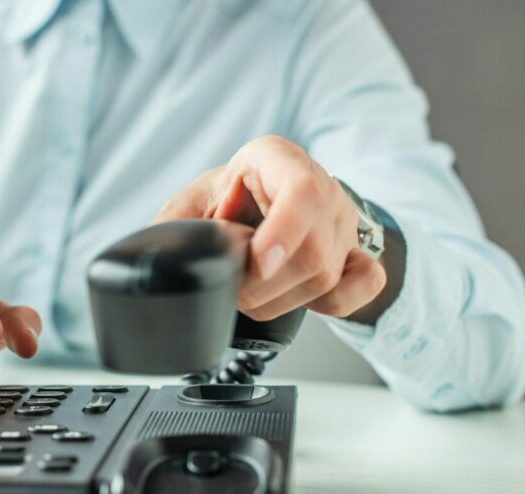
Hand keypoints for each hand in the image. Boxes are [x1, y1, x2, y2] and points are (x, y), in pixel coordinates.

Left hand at [153, 136, 387, 321]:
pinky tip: (301, 298)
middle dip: (263, 285)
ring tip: (253, 293)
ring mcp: (343, 222)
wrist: (263, 197)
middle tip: (234, 287)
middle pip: (312, 251)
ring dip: (281, 300)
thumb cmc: (229, 197)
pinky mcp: (357, 252)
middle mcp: (321, 187)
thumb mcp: (195, 199)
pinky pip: (365, 284)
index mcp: (277, 160)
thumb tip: (159, 253)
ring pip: (328, 277)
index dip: (283, 232)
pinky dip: (336, 303)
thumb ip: (174, 223)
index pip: (302, 191)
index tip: (258, 262)